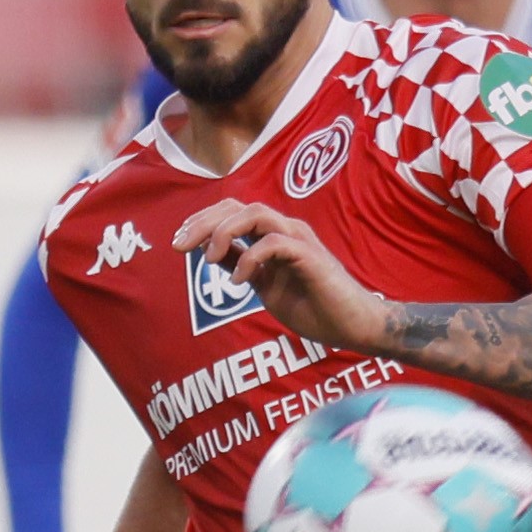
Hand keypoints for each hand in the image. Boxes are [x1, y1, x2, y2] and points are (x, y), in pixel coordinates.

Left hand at [170, 201, 389, 353]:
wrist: (353, 325)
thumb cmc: (314, 306)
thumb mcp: (265, 286)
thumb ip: (242, 265)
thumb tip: (211, 252)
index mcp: (272, 235)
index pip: (231, 212)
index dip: (201, 221)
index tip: (177, 242)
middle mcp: (285, 230)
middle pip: (237, 206)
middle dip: (202, 221)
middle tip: (178, 245)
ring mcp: (299, 240)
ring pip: (256, 213)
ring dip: (225, 232)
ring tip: (208, 260)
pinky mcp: (311, 257)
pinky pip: (275, 243)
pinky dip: (251, 258)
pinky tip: (239, 282)